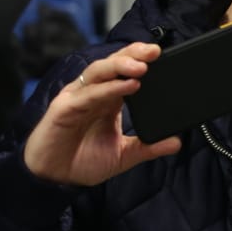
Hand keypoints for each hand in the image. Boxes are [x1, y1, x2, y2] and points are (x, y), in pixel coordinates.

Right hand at [23, 43, 181, 185]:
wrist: (54, 180)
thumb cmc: (83, 161)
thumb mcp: (124, 154)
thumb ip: (148, 147)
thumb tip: (176, 142)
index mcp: (109, 99)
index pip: (126, 72)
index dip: (142, 60)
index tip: (164, 55)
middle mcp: (93, 93)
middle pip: (113, 64)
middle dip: (134, 54)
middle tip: (156, 51)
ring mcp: (78, 98)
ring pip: (99, 72)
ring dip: (120, 66)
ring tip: (142, 66)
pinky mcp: (64, 109)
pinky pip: (88, 95)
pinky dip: (108, 89)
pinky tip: (127, 86)